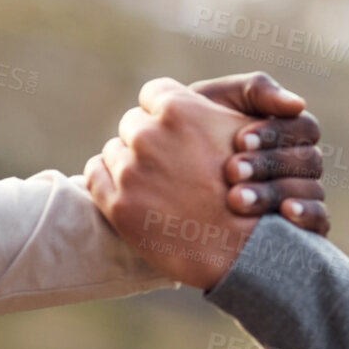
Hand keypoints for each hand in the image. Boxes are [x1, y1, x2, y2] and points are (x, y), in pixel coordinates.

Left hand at [87, 78, 318, 289]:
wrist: (245, 255)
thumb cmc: (253, 188)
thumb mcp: (251, 132)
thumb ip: (233, 101)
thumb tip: (225, 93)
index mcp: (179, 108)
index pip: (156, 93)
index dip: (170, 113)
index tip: (181, 132)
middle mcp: (148, 134)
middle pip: (133, 123)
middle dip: (149, 139)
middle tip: (171, 163)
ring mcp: (130, 170)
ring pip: (114, 151)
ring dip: (130, 164)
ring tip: (158, 185)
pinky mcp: (116, 204)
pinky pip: (95, 176)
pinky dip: (109, 183)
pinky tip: (136, 197)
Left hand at [188, 72, 328, 236]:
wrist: (166, 179)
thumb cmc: (190, 130)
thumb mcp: (215, 101)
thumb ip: (255, 90)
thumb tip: (297, 103)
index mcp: (287, 131)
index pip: (303, 127)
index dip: (275, 133)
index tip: (240, 140)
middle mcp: (300, 163)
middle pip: (308, 160)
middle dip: (269, 164)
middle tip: (231, 171)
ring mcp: (302, 195)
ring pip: (311, 191)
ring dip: (274, 192)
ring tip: (236, 200)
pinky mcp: (300, 227)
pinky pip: (319, 221)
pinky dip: (306, 216)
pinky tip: (283, 215)